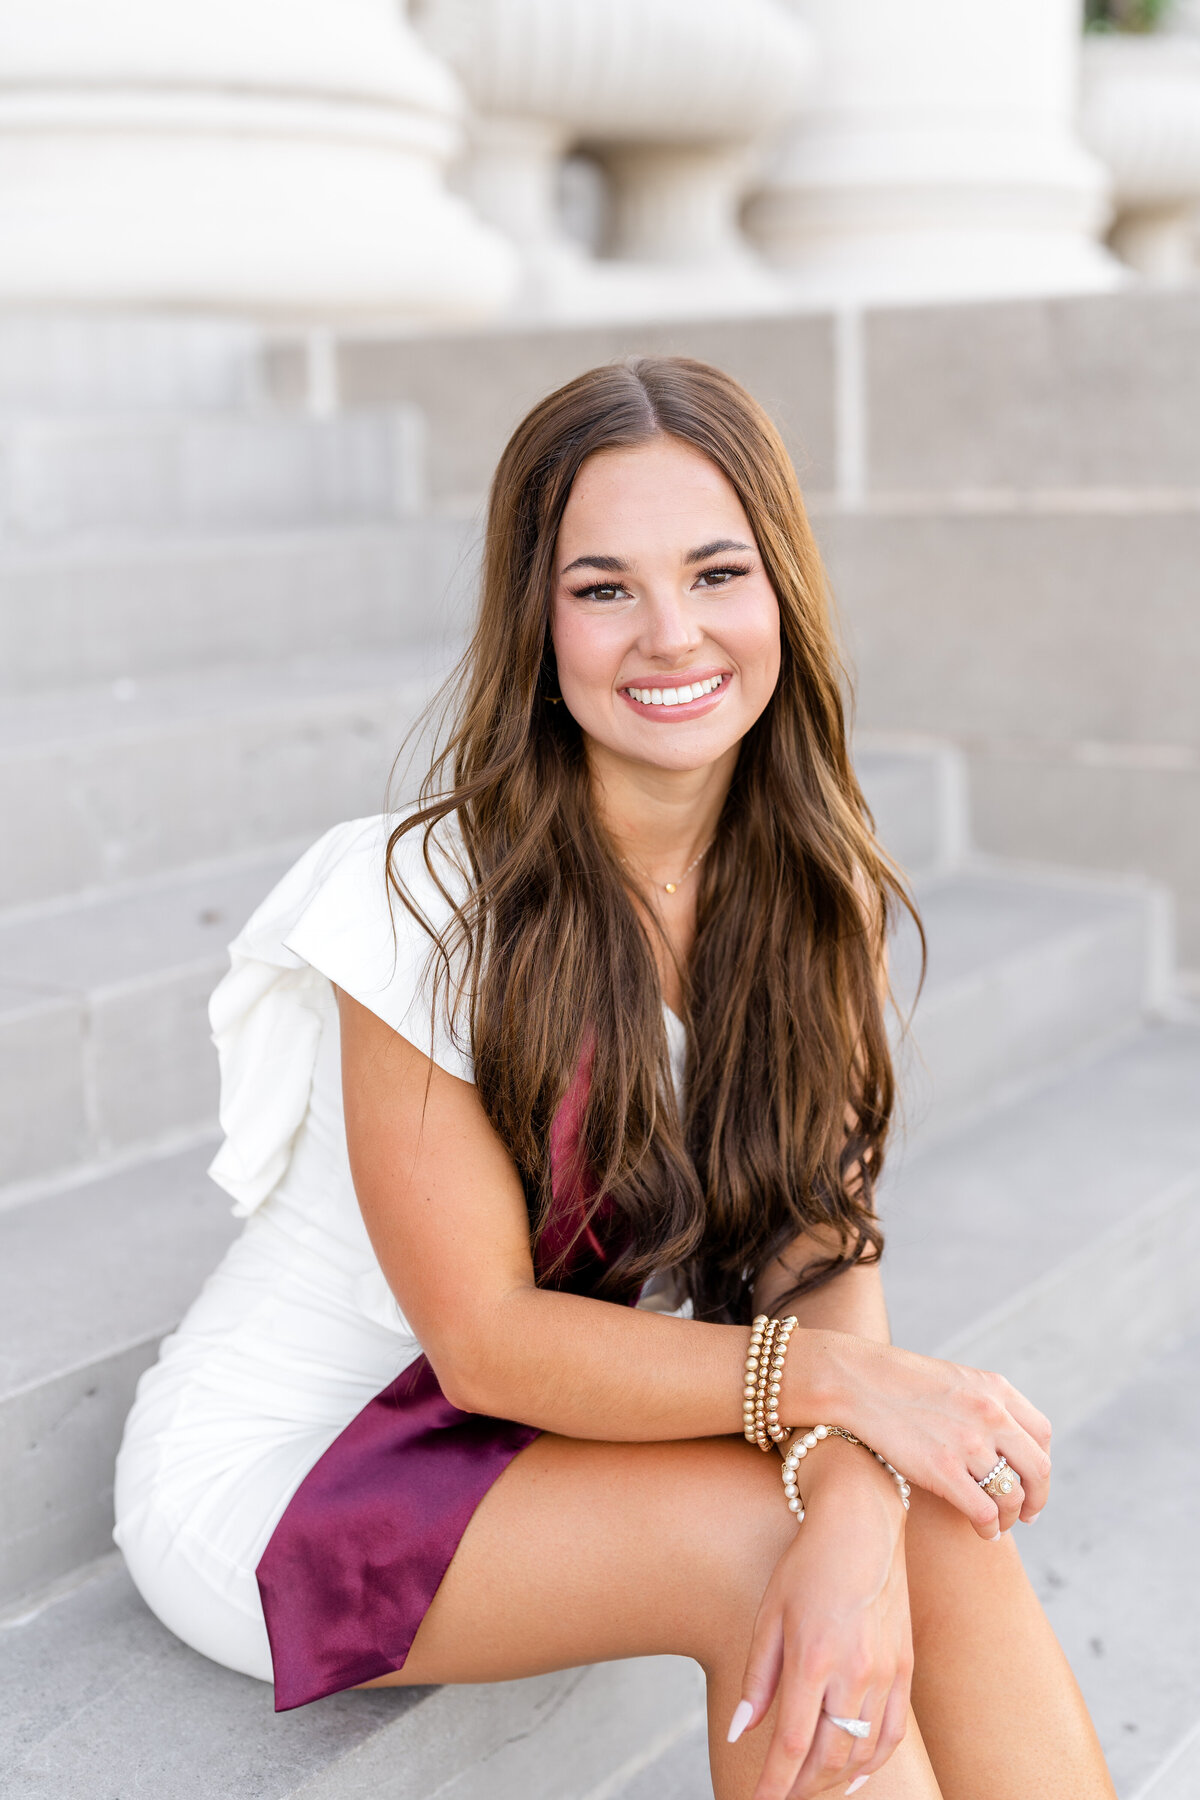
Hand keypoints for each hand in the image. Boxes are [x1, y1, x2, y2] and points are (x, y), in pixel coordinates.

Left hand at [733, 1442, 910, 1798]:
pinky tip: (853, 1775)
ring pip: (862, 1754)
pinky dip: (872, 1763)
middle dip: (801, 1788)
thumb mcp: (769, 1613)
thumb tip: (740, 1732)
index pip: (791, 1747)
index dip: (774, 1786)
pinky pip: (893, 1733)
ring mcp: (885, 1673)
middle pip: (828, 1760)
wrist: (864, 1523)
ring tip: (809, 1786)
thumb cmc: (808, 1563)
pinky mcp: (905, 1667)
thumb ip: (757, 1678)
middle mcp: (854, 1674)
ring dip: (833, 1781)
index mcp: (813, 1660)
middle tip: (780, 1795)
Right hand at [804, 1332, 1052, 1540]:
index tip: (1030, 1482)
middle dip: (1036, 1498)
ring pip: (1013, 1496)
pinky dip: (989, 1528)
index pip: (1041, 1435)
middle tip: (1026, 1515)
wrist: (855, 1380)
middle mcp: (990, 1415)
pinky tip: (982, 1532)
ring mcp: (968, 1443)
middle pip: (1037, 1469)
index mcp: (995, 1389)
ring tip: (997, 1524)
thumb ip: (983, 1405)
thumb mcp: (954, 1381)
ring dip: (1010, 1517)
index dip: (1038, 1464)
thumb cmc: (896, 1383)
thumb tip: (1000, 1440)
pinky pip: (985, 1512)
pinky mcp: (943, 1470)